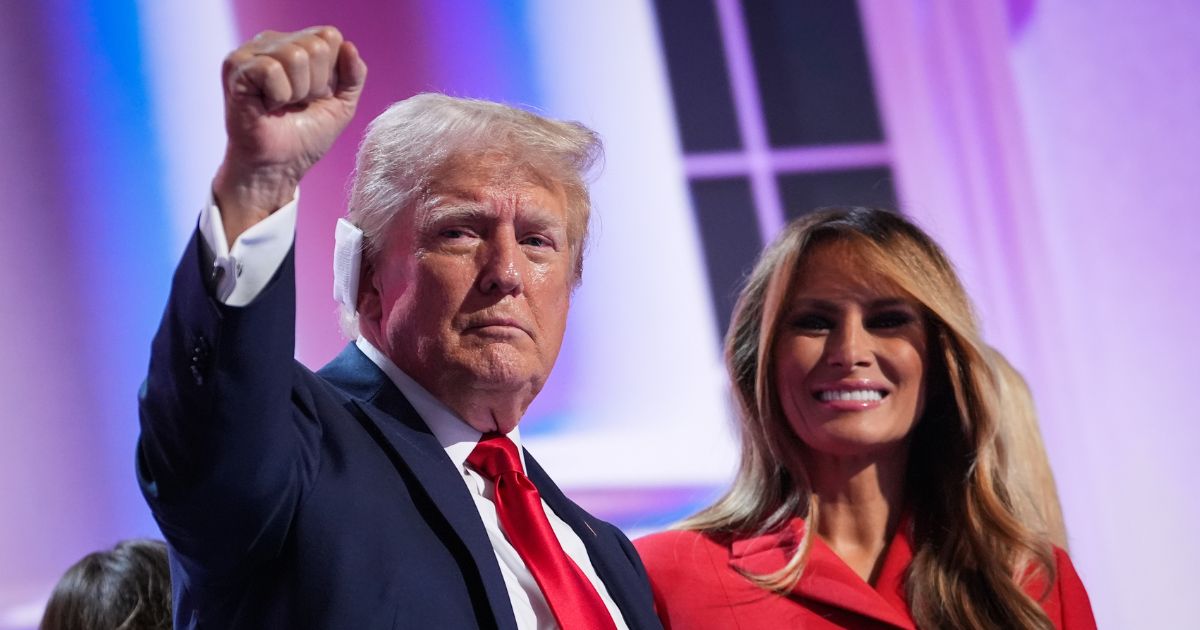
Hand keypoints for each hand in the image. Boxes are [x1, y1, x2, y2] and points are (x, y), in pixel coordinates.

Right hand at [213, 26, 366, 242]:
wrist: (278, 167)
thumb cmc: (304, 136)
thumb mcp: (341, 105)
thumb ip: (354, 75)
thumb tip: (350, 46)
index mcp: (295, 44)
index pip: (329, 36)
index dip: (331, 73)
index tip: (315, 97)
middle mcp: (271, 42)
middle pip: (315, 46)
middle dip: (316, 85)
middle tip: (298, 104)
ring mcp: (250, 52)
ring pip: (295, 56)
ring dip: (298, 92)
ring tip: (283, 106)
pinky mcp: (236, 68)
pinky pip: (272, 70)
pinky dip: (279, 96)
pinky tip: (267, 106)